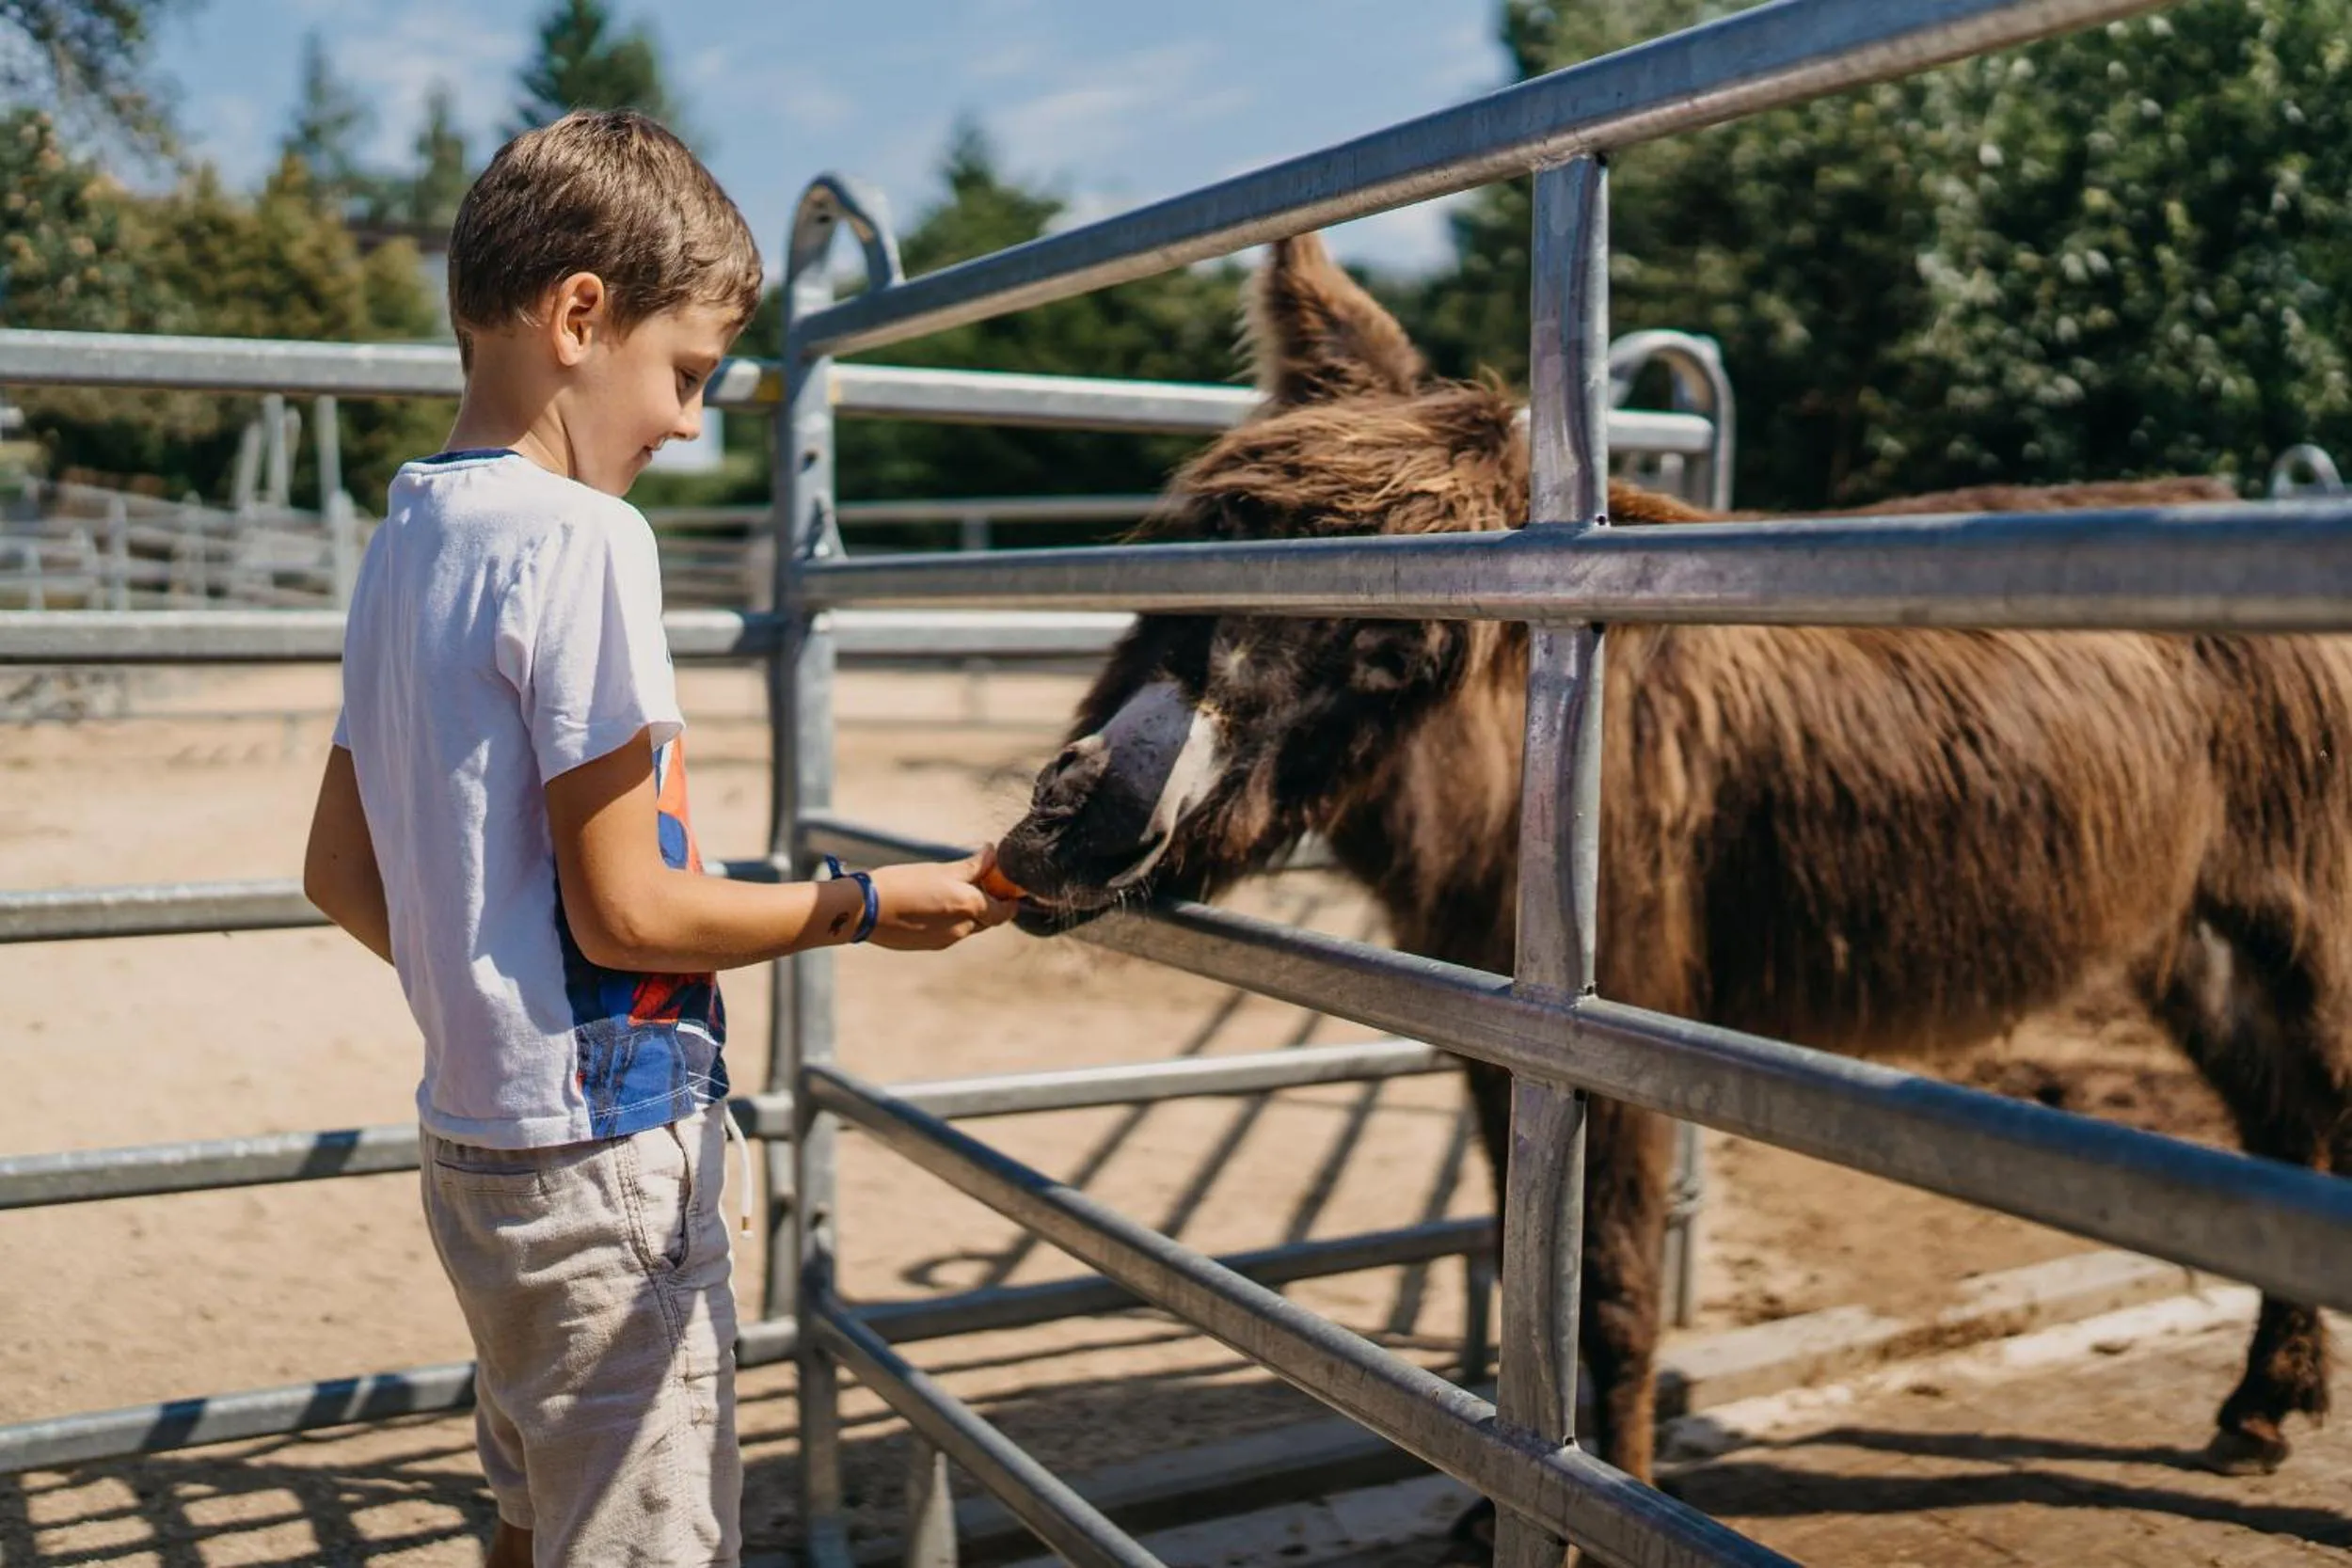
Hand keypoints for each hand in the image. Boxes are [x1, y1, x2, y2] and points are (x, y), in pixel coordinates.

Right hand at [864, 852, 1018, 950]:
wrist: (866, 909)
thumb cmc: (905, 883)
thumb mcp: (942, 870)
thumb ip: (973, 866)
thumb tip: (992, 854)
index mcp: (971, 908)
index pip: (1005, 912)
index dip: (1010, 902)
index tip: (1007, 889)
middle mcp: (963, 929)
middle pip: (987, 920)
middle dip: (988, 905)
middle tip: (980, 884)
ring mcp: (945, 940)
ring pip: (967, 927)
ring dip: (967, 913)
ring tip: (950, 892)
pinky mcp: (928, 945)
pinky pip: (948, 933)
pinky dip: (949, 920)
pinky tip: (931, 905)